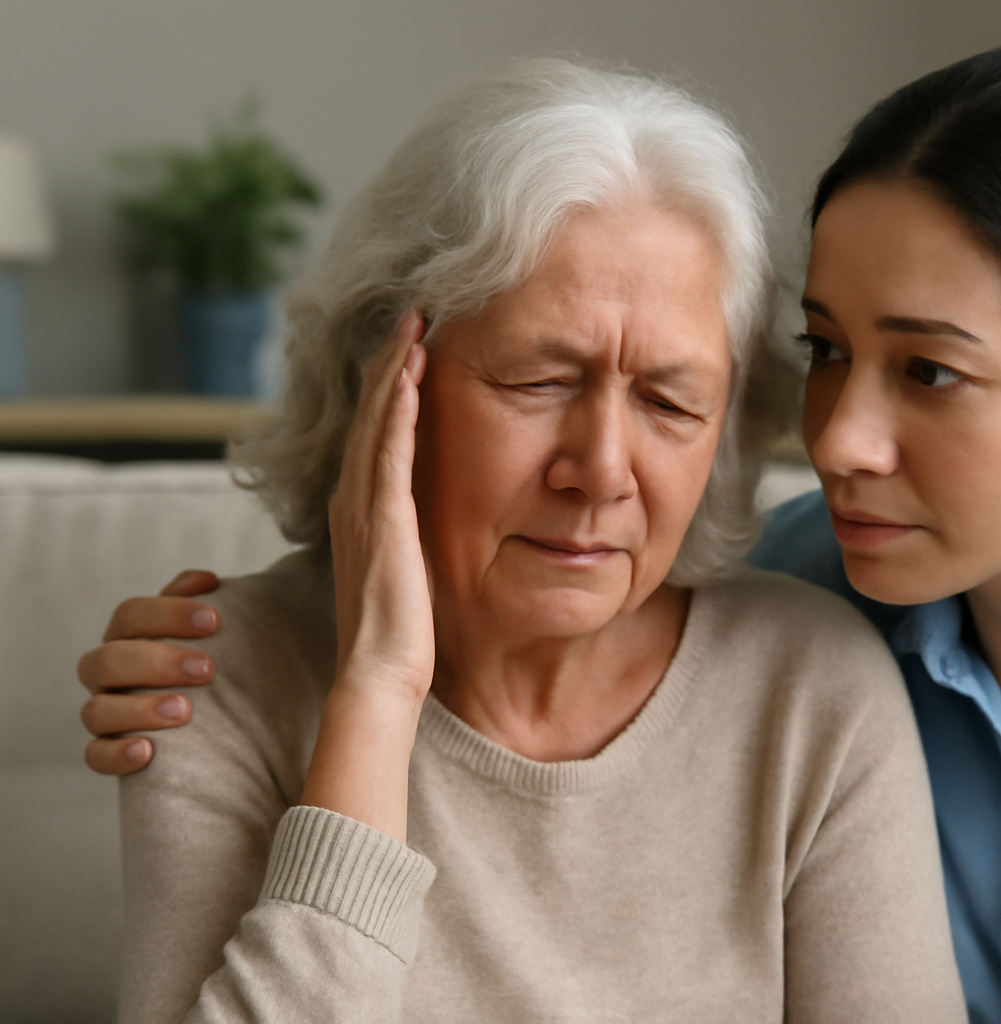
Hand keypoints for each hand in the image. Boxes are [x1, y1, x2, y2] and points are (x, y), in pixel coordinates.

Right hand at [77, 570, 222, 774]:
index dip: (167, 613)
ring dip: (139, 710)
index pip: (130, 615)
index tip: (213, 620)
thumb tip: (206, 580)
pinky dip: (116, 755)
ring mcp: (105, 713)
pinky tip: (148, 752)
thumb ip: (199, 601)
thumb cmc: (210, 660)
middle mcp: (108, 674)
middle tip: (207, 670)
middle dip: (157, 662)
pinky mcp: (109, 751)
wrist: (223, 716)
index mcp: (128, 637)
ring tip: (185, 711)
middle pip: (107, 660)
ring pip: (96, 711)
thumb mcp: (208, 630)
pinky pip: (95, 757)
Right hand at [327, 309, 433, 704]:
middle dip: (390, 363)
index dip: (390, 387)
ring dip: (394, 371)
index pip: (376, 434)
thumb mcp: (405, 573)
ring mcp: (365, 510)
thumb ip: (409, 540)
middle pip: (372, 415)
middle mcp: (354, 502)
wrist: (379, 676)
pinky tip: (412, 375)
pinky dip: (399, 409)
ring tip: (412, 326)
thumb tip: (427, 523)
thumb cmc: (398, 637)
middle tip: (411, 314)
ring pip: (378, 423)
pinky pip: (390, 453)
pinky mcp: (383, 522)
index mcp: (361, 512)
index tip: (411, 346)